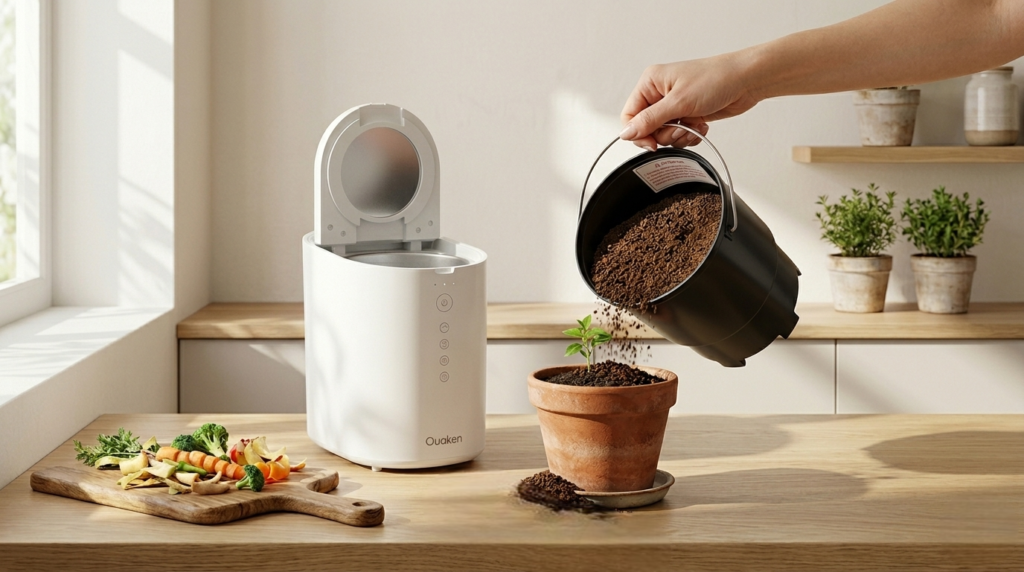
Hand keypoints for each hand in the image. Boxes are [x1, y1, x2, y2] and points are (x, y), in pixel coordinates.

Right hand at [619, 53, 759, 149]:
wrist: (746, 80)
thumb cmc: (716, 79)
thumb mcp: (678, 102)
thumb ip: (650, 120)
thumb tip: (626, 133)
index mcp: (650, 83)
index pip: (629, 115)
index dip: (638, 133)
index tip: (653, 144)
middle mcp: (659, 93)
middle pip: (647, 129)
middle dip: (666, 134)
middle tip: (681, 127)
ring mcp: (674, 105)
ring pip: (664, 135)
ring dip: (680, 135)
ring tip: (694, 124)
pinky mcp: (687, 115)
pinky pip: (679, 136)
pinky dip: (690, 135)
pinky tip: (701, 124)